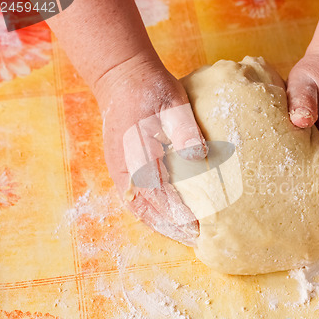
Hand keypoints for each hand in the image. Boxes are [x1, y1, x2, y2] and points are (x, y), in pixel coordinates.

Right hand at [94, 55, 206, 245]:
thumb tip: (198, 157)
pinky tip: (166, 220)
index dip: (178, 214)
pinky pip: (133, 200)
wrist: (122, 78)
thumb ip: (185, 130)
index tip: (198, 228)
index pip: (159, 194)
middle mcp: (124, 168)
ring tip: (184, 236)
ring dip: (160, 225)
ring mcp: (119, 170)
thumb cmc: (152, 90)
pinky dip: (150, 215)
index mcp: (138, 153)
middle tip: (196, 240)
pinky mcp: (120, 168)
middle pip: (147, 209)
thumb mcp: (173, 102)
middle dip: (172, 227)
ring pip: (138, 208)